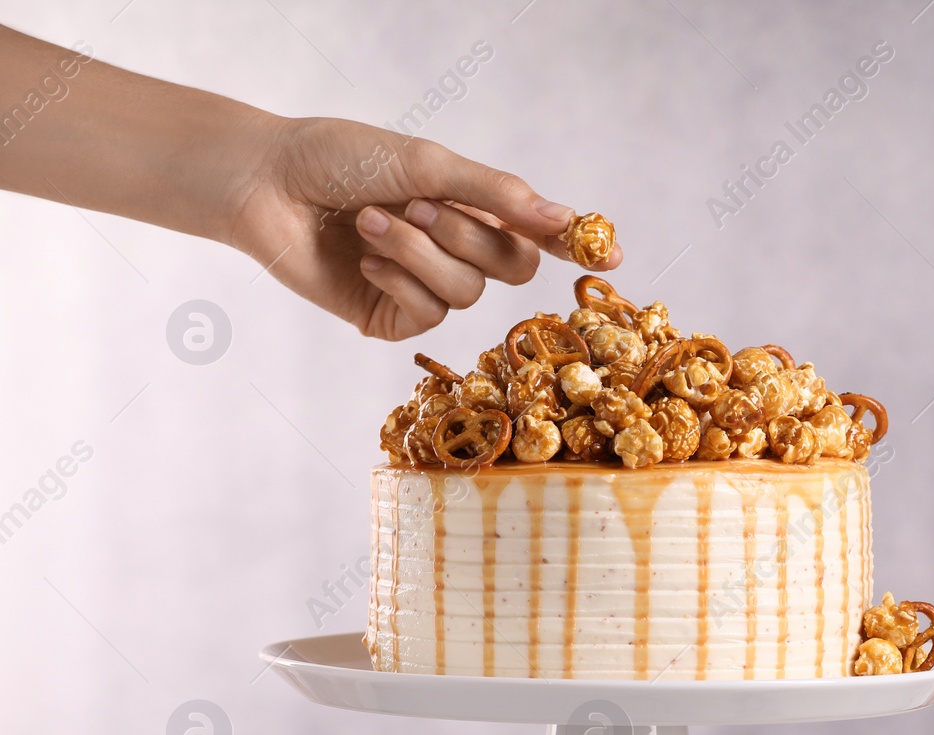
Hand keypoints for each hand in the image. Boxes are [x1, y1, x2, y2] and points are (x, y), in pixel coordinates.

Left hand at [228, 116, 621, 340]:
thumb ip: (497, 195)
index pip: (537, 233)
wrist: (263, 184)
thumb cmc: (338, 158)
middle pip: (510, 269)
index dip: (574, 245)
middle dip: (467, 237)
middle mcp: (454, 251)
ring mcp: (423, 288)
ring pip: (466, 293)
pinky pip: (427, 315)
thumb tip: (564, 218)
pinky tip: (363, 257)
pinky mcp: (390, 317)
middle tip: (417, 204)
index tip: (611, 253)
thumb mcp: (426, 164)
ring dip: (418, 252)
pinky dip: (397, 279)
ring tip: (369, 221)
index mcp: (470, 208)